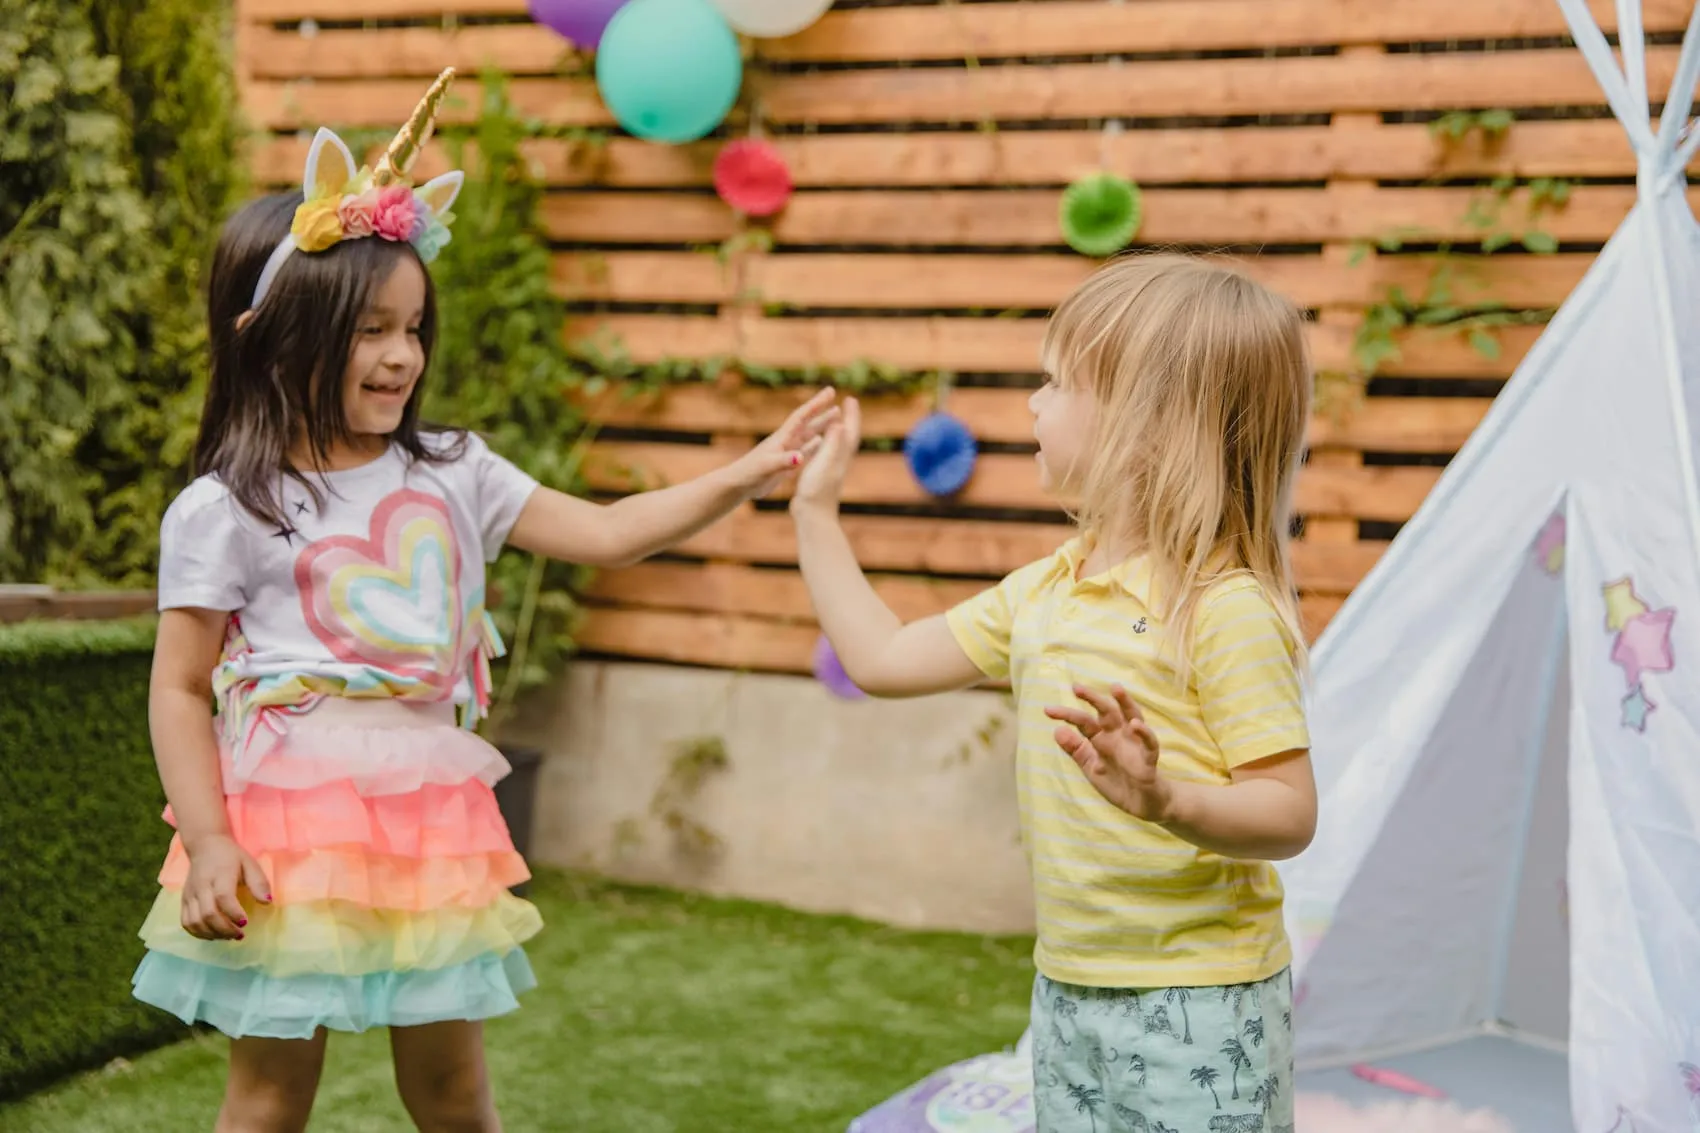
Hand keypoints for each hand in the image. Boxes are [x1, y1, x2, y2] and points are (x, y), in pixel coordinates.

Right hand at [179, 834, 270, 940]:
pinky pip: (186, 922)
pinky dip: (198, 933)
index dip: (233, 913)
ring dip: (212, 934)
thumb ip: (258, 883)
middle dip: (224, 929)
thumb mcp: (249, 864)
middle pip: (207, 913)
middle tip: (240, 935)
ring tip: (228, 936)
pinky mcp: (184, 900)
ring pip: (194, 921)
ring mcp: (190, 894)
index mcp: (220, 874)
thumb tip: (267, 902)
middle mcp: (201, 885)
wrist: (204, 846)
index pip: (223, 897)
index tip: (245, 922)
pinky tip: (213, 935)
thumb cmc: (231, 857)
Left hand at [730, 387, 839, 499]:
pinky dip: (814, 445)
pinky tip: (821, 442)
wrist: (738, 484)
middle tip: (840, 402)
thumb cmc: (750, 473)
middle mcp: (786, 441)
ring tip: (835, 416)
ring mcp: (786, 451)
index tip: (830, 391)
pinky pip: (804, 451)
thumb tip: (800, 457)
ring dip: (821, 426)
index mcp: (782, 438)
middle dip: (823, 412)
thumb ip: (784, 461)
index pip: (802, 416)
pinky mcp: (785, 463)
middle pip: (808, 423)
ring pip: (808, 435)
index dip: (816, 404)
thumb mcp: (768, 466)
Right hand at [791, 394, 860, 514]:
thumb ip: (833, 444)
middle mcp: (839, 462)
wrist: (813, 515)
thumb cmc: (817, 490)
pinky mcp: (823, 477)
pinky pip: (828, 453)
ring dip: (838, 430)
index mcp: (840, 456)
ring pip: (838, 444)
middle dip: (849, 419)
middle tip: (848, 404)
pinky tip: (820, 445)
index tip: (851, 398)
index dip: (852, 415)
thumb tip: (842, 424)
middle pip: (848, 436)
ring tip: (835, 419)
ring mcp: (832, 470)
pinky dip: (827, 444)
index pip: (850, 431)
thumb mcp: (824, 463)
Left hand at [1045, 684, 1172, 822]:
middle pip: (1106, 711)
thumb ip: (1075, 750)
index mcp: (1102, 737)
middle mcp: (1118, 735)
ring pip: (1132, 717)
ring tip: (1115, 689)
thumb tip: (1057, 730)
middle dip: (1093, 698)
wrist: (1141, 804)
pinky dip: (1144, 733)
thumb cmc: (1117, 781)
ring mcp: (1134, 744)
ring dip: (1125, 703)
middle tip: (1076, 687)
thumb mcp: (1091, 767)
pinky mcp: (1148, 759)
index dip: (1066, 715)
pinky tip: (1135, 725)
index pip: (1083, 721)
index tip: (1047, 710)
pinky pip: (1149, 743)